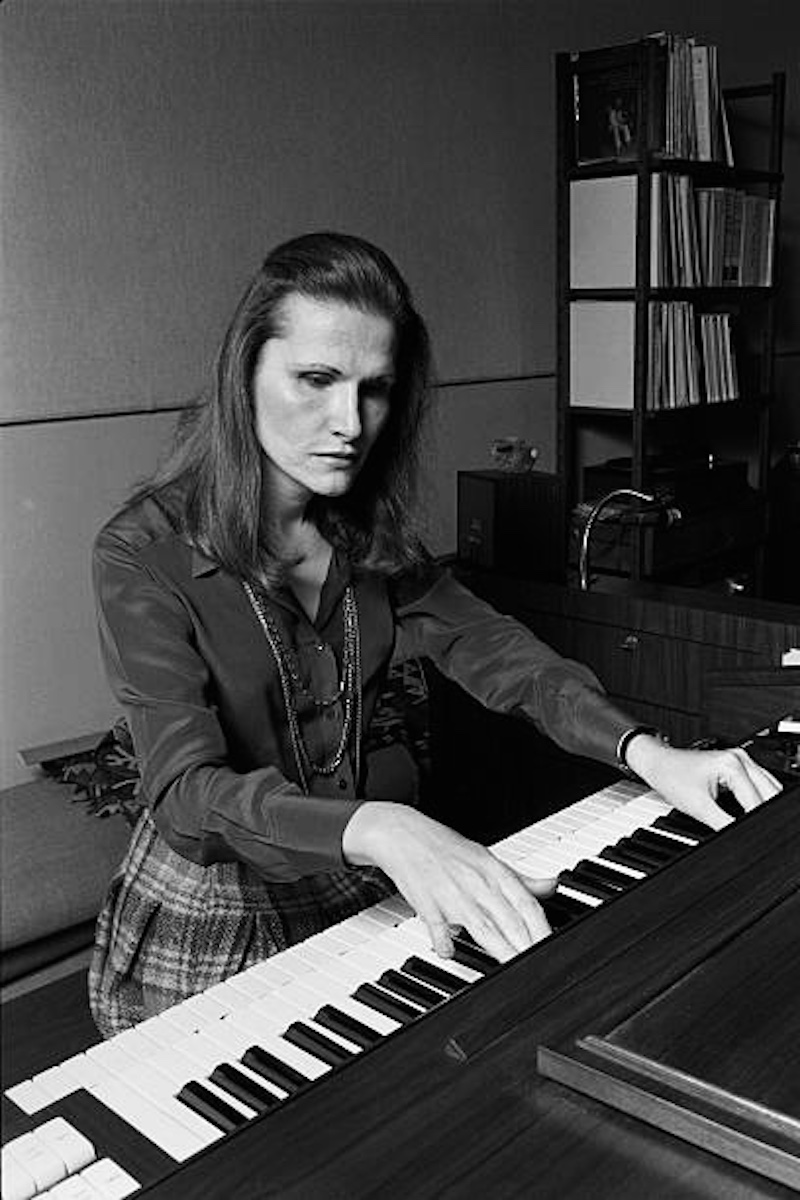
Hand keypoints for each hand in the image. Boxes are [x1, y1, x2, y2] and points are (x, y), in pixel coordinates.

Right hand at [342, 802, 554, 962]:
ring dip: (500, 950)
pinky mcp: (426, 904)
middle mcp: (478, 884)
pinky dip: (443, 940)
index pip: (527, 905)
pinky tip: (449, 953)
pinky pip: (437, 926)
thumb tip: (551, 885)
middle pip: (510, 920)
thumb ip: (519, 879)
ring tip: (512, 970)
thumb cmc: (447, 850)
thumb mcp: (487, 859)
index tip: (552, 950)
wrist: (404, 835)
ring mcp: (453, 895)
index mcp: (495, 872)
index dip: (543, 930)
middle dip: (527, 947)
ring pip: (483, 927)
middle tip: (538, 969)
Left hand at [625, 735, 781, 830]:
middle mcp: (740, 758)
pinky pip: (759, 784)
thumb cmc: (671, 777)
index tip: (755, 836)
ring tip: (752, 822)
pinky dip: (758, 799)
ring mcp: (740, 760)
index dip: (756, 822)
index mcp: (733, 765)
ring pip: (768, 787)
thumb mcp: (699, 807)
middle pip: (771, 792)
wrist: (657, 763)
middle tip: (755, 831)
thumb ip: (724, 824)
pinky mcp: (737, 765)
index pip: (757, 801)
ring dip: (763, 805)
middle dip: (765, 812)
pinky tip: (750, 812)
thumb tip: (741, 838)